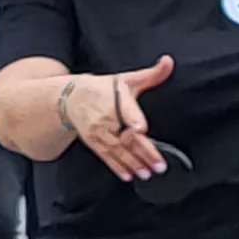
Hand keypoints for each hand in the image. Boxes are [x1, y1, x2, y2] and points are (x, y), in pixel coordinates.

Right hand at [59, 57, 173, 183]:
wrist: (70, 97)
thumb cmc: (102, 88)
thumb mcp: (126, 79)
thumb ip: (151, 74)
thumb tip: (168, 62)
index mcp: (116, 100)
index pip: (125, 110)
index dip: (132, 119)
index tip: (140, 128)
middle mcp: (106, 118)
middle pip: (126, 137)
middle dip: (143, 152)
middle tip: (158, 164)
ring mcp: (98, 132)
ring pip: (117, 150)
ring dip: (133, 164)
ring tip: (146, 173)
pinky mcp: (93, 142)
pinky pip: (106, 157)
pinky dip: (117, 167)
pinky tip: (128, 175)